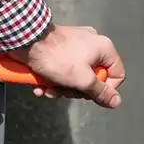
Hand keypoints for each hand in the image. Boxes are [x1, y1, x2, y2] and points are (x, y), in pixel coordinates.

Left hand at [8, 24, 125, 108]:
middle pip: (93, 77)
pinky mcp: (58, 48)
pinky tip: (40, 87)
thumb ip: (100, 92)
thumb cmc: (58, 59)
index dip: (106, 89)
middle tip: (64, 92)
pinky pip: (62, 68)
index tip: (91, 95)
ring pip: (75, 75)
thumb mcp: (82, 80)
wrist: (26, 40)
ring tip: (47, 90)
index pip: (117, 74)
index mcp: (103, 48)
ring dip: (61, 88)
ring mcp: (74, 45)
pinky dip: (52, 79)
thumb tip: (116, 102)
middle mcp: (91, 44)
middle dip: (76, 90)